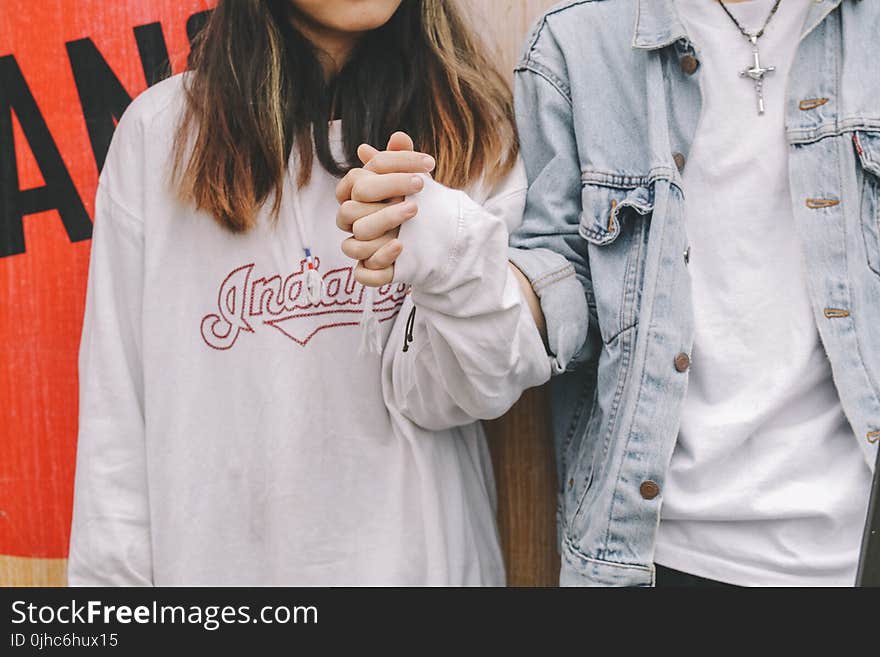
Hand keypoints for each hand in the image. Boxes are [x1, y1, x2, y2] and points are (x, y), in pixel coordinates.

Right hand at [335, 132, 433, 285]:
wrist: (433, 242)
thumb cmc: (414, 205)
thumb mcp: (413, 182)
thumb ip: (403, 161)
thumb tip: (399, 137)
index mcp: (355, 199)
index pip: (357, 178)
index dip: (390, 168)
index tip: (427, 164)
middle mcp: (352, 224)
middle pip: (350, 209)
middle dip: (385, 193)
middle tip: (420, 184)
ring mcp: (359, 248)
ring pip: (353, 242)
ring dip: (384, 223)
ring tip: (414, 211)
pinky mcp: (369, 271)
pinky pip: (363, 272)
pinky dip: (380, 259)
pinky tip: (401, 246)